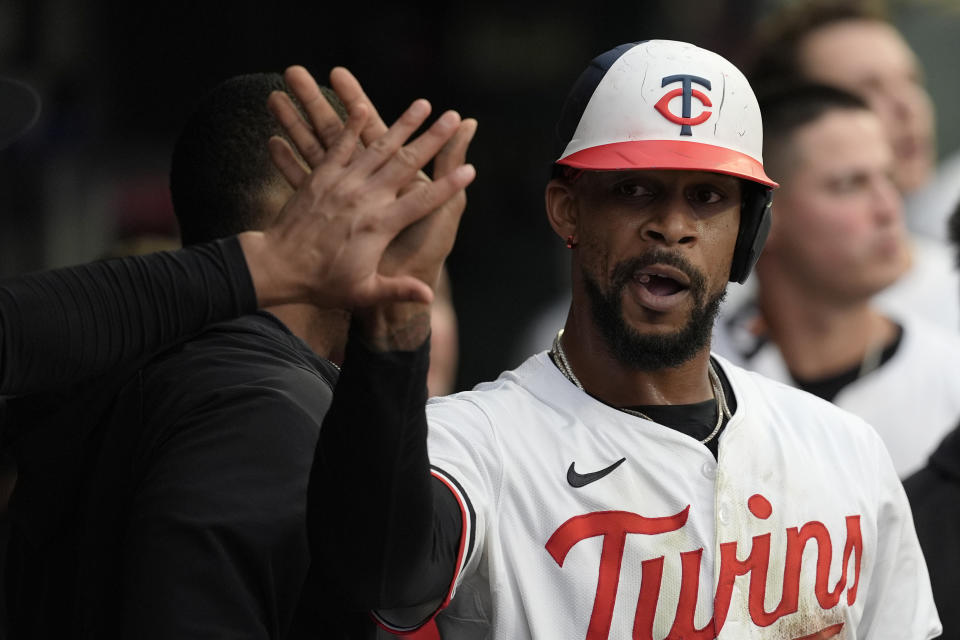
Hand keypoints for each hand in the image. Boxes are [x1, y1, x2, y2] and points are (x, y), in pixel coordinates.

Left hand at [239, 93, 474, 310]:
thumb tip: (427, 297)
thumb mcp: (363, 293)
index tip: (470, 170)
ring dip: (402, 124)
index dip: (448, 186)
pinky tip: (361, 107)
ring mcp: (342, 184)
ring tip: (422, 104)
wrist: (276, 267)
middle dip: (432, 139)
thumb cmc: (322, 284)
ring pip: (377, 147)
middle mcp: (364, 199)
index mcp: (379, 226)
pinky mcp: (320, 177)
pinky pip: (338, 146)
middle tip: (452, 117)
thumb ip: (398, 290)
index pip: (423, 201)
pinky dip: (350, 126)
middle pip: (406, 163)